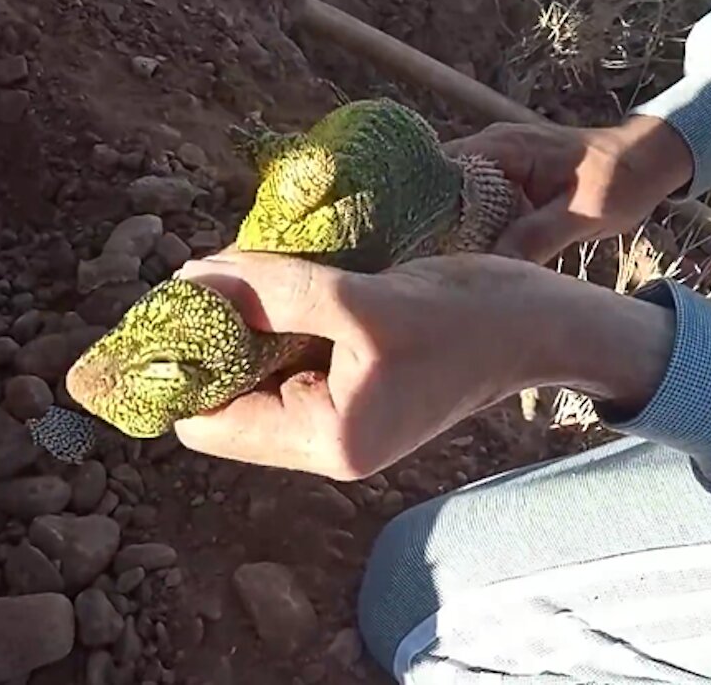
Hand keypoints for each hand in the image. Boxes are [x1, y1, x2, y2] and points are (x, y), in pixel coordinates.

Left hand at [171, 252, 673, 479]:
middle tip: (202, 275)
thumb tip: (190, 278)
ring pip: (259, 373)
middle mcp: (330, 440)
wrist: (546, 323)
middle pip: (229, 400)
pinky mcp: (360, 386)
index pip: (210, 421)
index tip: (164, 305)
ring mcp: (345, 415)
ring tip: (242, 269)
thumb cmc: (472, 318)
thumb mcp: (366, 300)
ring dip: (246, 323)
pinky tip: (280, 278)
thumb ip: (273, 289)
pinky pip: (294, 356)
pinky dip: (280, 319)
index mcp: (329, 439)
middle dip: (212, 340)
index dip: (181, 366)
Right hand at [445, 114, 694, 262]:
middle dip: (429, 224)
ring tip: (435, 270)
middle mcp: (490, 149)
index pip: (440, 171)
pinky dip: (469, 232)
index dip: (422, 207)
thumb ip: (537, 237)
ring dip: (448, 231)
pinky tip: (465, 263)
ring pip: (454, 200)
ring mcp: (497, 165)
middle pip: (439, 187)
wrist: (645, 162)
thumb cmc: (620, 180)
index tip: (415, 246)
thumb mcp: (582, 214)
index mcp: (504, 147)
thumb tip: (494, 266)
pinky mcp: (505, 183)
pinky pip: (475, 206)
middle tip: (422, 269)